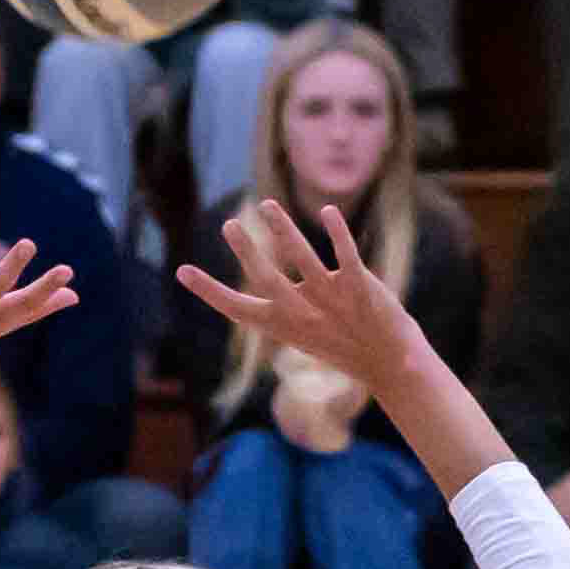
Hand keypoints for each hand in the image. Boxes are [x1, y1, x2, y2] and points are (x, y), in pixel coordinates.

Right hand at [176, 199, 424, 407]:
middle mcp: (302, 313)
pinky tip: (328, 211)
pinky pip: (345, 256)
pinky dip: (336, 233)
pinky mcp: (359, 288)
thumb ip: (285, 304)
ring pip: (303, 260)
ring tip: (268, 205)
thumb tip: (264, 272)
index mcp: (282, 326)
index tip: (182, 270)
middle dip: (247, 252)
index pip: (237, 308)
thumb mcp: (304, 330)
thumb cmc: (340, 343)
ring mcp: (331, 300)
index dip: (208, 291)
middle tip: (230, 224)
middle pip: (267, 280)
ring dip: (283, 230)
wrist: (387, 363)